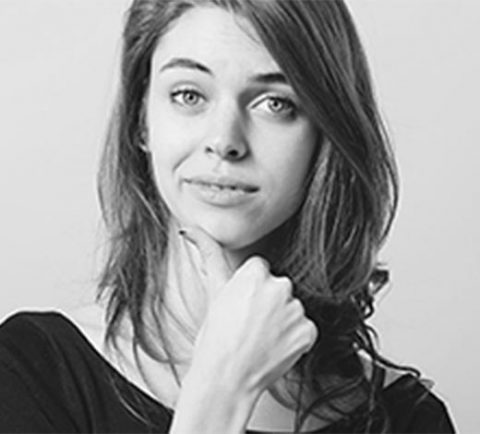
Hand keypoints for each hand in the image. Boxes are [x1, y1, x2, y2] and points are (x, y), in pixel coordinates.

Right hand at [180, 226, 317, 395]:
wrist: (225, 377)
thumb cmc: (215, 338)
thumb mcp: (213, 290)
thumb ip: (208, 253)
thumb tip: (190, 230)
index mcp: (257, 272)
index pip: (261, 270)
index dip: (250, 289)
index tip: (242, 305)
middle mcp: (281, 286)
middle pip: (278, 287)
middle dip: (267, 302)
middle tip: (249, 324)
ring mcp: (296, 309)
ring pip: (291, 308)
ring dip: (281, 320)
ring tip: (260, 338)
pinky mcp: (308, 331)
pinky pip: (303, 329)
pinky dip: (293, 338)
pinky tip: (274, 346)